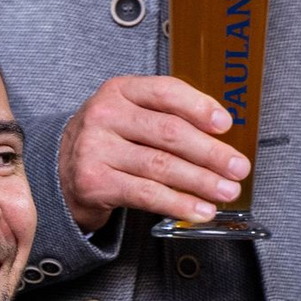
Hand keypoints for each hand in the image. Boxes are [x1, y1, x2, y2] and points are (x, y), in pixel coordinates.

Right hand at [58, 75, 249, 231]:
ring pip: (161, 166)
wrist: (62, 172)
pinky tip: (200, 210)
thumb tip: (222, 138)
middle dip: (210, 152)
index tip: (226, 124)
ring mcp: (96, 149)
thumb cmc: (110, 142)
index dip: (199, 107)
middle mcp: (105, 115)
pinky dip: (178, 204)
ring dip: (201, 182)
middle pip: (169, 133)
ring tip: (226, 191)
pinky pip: (146, 194)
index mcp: (120, 91)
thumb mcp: (131, 116)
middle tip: (238, 167)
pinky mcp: (95, 182)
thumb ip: (168, 118)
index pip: (166, 92)